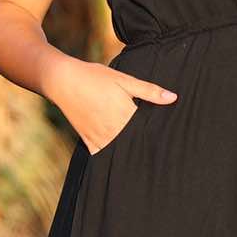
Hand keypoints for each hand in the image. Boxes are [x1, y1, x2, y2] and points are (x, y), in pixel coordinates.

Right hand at [46, 56, 178, 155]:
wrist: (62, 80)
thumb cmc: (95, 77)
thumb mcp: (124, 80)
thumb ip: (149, 91)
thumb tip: (173, 98)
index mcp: (125, 115)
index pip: (148, 132)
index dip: (160, 136)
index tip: (171, 141)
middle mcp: (112, 130)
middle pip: (135, 145)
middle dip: (147, 147)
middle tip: (164, 154)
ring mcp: (99, 138)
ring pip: (120, 153)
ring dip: (131, 154)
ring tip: (146, 159)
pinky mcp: (88, 140)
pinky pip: (103, 155)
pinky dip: (112, 157)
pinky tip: (121, 158)